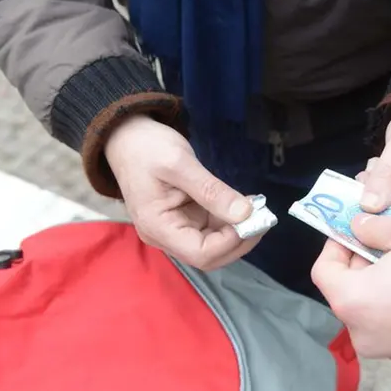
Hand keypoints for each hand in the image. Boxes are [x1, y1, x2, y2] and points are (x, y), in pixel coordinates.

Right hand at [105, 115, 260, 269]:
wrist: (127, 135)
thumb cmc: (147, 148)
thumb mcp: (180, 164)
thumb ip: (212, 191)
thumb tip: (245, 213)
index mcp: (158, 227)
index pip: (200, 253)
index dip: (230, 242)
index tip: (252, 219)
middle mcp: (166, 235)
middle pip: (209, 255)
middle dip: (239, 240)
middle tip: (263, 217)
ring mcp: (176, 228)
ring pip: (214, 244)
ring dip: (238, 231)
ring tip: (258, 209)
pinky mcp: (186, 218)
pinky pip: (212, 228)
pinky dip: (231, 221)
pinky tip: (244, 205)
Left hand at [311, 214, 390, 359]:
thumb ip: (376, 227)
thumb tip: (359, 226)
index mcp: (352, 301)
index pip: (324, 270)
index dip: (336, 244)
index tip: (353, 228)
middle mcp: (361, 331)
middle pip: (347, 289)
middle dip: (362, 260)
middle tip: (383, 236)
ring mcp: (385, 346)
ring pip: (370, 305)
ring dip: (381, 279)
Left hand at [358, 107, 390, 219]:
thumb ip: (387, 173)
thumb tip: (369, 207)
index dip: (382, 215)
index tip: (358, 201)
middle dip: (378, 199)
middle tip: (368, 174)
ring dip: (376, 192)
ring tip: (376, 167)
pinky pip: (390, 207)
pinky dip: (379, 191)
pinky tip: (378, 173)